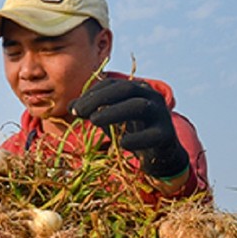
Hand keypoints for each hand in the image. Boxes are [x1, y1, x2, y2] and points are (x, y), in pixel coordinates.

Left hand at [68, 78, 188, 178]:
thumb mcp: (109, 118)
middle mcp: (151, 96)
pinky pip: (152, 135)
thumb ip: (91, 110)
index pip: (112, 84)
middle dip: (100, 98)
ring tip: (93, 122)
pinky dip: (136, 139)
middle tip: (79, 112)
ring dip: (114, 112)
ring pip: (140, 106)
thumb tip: (70, 107)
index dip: (92, 93)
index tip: (74, 108)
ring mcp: (161, 114)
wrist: (160, 153)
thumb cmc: (131, 130)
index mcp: (137, 89)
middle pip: (126, 89)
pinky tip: (122, 144)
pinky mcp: (166, 135)